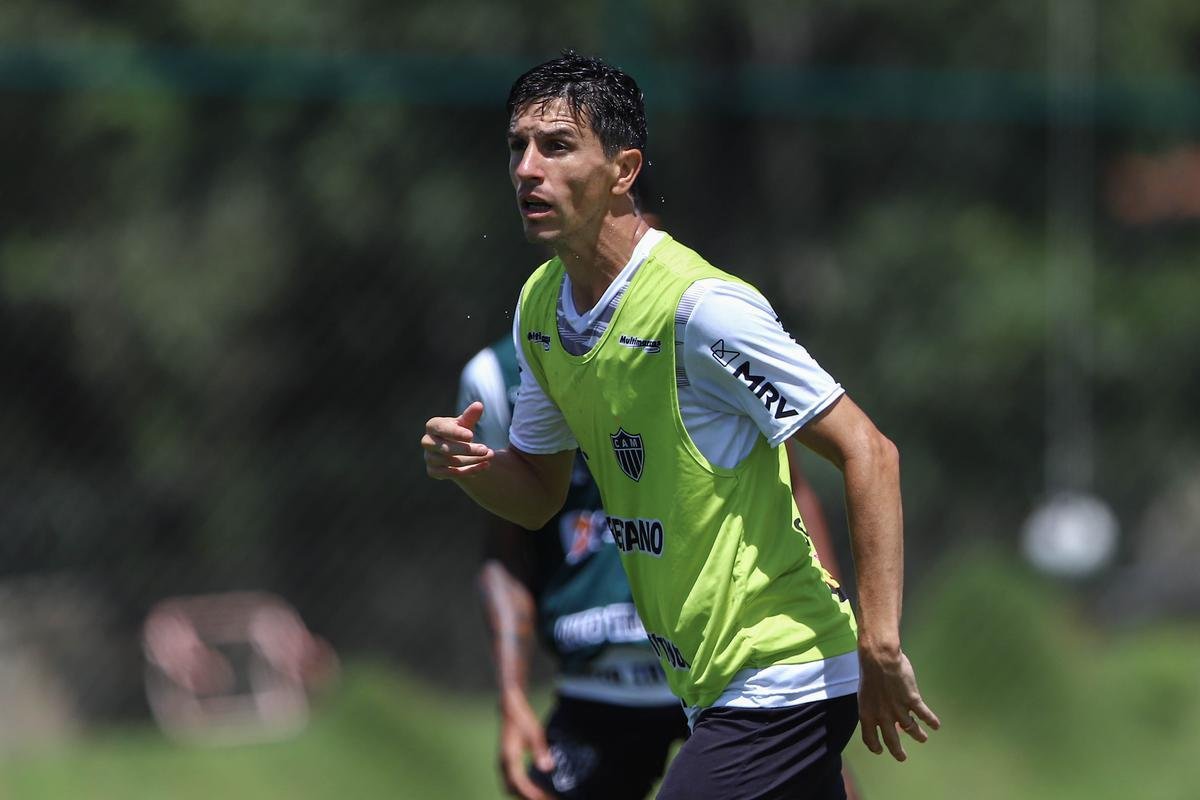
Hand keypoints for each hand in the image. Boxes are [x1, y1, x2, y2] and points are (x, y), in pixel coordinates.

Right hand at [422, 402, 494, 478]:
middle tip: (486, 449)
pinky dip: (470, 471)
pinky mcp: (433, 471)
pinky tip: (485, 466)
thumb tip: (478, 405)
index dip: (455, 433)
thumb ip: (470, 415)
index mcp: (433, 426)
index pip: (441, 429)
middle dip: (467, 450)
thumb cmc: (459, 432)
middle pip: (445, 448)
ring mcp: (429, 458)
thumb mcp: (465, 423)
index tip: (471, 435)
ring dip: (472, 460)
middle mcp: (427, 442)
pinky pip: (451, 473)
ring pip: (450, 462)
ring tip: (489, 456)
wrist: (455, 451)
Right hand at [497, 693, 554, 799]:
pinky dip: (521, 787)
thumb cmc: (522, 719)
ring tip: (541, 795)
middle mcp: (503, 763)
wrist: (511, 708)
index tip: (543, 798)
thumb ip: (541, 751)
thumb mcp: (535, 733)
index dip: (531, 794)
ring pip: (510, 786)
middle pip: (513, 789)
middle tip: (545, 798)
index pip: (519, 783)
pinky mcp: (506, 761)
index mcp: (509, 758)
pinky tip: (534, 787)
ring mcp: (503, 763)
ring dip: (524, 793)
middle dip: (527, 797)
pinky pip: (511, 780)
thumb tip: (547, 767)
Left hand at [856, 640, 939, 760]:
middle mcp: (883, 716)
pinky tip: (936, 725)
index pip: (869, 737)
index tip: (880, 750)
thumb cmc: (869, 671)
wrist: (879, 658)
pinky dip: (931, 721)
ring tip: (923, 738)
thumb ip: (872, 706)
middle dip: (897, 751)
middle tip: (902, 757)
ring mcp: (899, 710)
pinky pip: (924, 715)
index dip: (874, 746)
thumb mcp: (865, 693)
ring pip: (911, 729)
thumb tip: (880, 713)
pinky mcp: (912, 701)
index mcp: (867, 714)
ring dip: (918, 736)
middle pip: (891, 740)